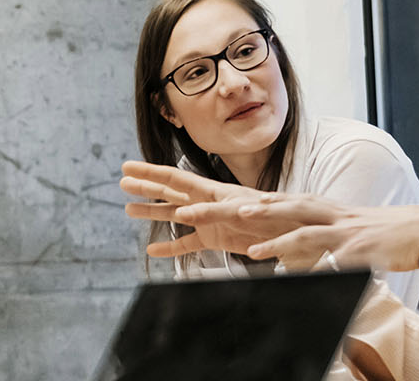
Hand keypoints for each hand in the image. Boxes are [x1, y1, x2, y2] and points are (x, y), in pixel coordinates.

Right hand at [119, 161, 316, 256]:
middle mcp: (207, 202)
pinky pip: (188, 244)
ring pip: (173, 215)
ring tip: (128, 210)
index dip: (150, 172)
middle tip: (121, 180)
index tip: (127, 167)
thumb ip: (215, 213)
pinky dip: (171, 247)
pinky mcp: (216, 239)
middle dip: (146, 185)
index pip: (175, 179)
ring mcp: (209, 221)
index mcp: (213, 191)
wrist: (297, 232)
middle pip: (170, 191)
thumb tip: (185, 214)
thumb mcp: (246, 212)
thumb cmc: (276, 217)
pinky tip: (153, 250)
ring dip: (152, 212)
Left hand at [120, 160, 418, 271]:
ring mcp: (311, 218)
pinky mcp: (333, 236)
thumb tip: (254, 249)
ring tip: (193, 215)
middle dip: (192, 196)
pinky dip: (279, 247)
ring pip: (261, 214)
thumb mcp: (308, 241)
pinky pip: (301, 242)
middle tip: (161, 199)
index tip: (150, 188)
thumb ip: (281, 243)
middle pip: (232, 198)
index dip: (187, 190)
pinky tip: (256, 255)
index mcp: (281, 208)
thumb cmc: (357, 238)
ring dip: (226, 214)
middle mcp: (290, 206)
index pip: (226, 196)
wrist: (409, 233)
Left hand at [242, 199, 418, 271]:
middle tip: (234, 211)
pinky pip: (333, 262)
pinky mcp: (361, 252)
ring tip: (254, 251)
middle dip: (263, 210)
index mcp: (335, 210)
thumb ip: (331, 234)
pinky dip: (316, 269)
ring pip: (306, 234)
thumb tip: (308, 251)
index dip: (269, 200)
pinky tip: (300, 277)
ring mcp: (348, 233)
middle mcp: (337, 217)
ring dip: (278, 242)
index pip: (296, 201)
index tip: (243, 199)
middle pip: (291, 209)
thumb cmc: (391, 231)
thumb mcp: (356, 227)